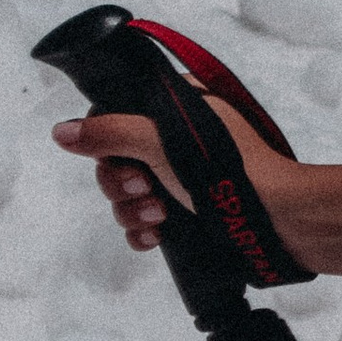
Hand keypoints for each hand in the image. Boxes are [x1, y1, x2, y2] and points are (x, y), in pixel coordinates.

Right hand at [50, 97, 301, 256]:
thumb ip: (109, 132)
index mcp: (180, 104)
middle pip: (116, 158)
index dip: (108, 140)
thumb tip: (62, 131)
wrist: (279, 221)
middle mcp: (181, 137)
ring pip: (129, 193)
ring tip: (161, 214)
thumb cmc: (228, 170)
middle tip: (145, 187)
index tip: (119, 156)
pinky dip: (144, 229)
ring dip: (134, 208)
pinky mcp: (190, 211)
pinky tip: (156, 236)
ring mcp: (185, 176)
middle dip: (122, 181)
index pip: (118, 114)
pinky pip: (146, 221)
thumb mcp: (160, 140)